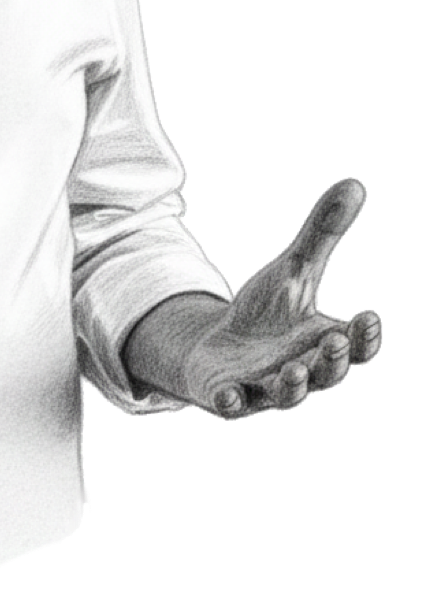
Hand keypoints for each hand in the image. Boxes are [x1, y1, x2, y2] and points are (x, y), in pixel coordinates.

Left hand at [183, 179, 381, 417]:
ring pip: (284, 396)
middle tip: (333, 343)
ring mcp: (264, 388)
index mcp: (322, 343)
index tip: (370, 317)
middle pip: (325, 375)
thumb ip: (323, 234)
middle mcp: (301, 371)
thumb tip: (354, 184)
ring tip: (292, 371)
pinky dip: (231, 401)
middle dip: (331, 362)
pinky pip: (232, 404)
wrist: (218, 345)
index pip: (355, 346)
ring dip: (291, 387)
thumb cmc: (267, 312)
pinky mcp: (229, 395)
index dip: (365, 338)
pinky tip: (227, 395)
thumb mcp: (293, 269)